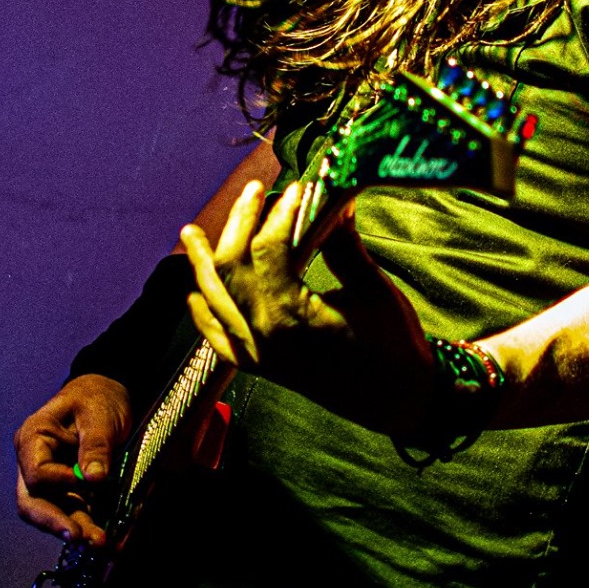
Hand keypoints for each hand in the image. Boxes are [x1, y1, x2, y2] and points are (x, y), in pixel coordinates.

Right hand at [13, 374, 132, 546]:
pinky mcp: (71, 491)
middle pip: (34, 503)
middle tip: (80, 536)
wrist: (107, 395)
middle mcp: (36, 463)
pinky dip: (93, 523)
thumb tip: (93, 477)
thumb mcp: (98, 415)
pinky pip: (78, 512)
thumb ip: (95, 445)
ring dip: (78, 529)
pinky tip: (113, 536)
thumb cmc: (96, 398)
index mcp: (34, 439)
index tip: (87, 482)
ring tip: (101, 542)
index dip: (59, 482)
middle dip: (57, 523)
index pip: (36, 473)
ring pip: (56, 513)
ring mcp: (53, 481)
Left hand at [179, 181, 436, 439]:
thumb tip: (334, 198)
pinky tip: (196, 294)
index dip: (281, 211)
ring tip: (190, 232)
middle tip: (253, 191)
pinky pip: (217, 338)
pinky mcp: (259, 368)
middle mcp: (263, 335)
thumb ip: (344, 244)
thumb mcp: (372, 289)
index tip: (298, 187)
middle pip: (232, 267)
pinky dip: (204, 314)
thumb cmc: (393, 345)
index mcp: (290, 314)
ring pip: (214, 299)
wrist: (397, 400)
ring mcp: (256, 354)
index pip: (269, 248)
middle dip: (240, 223)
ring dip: (202, 262)